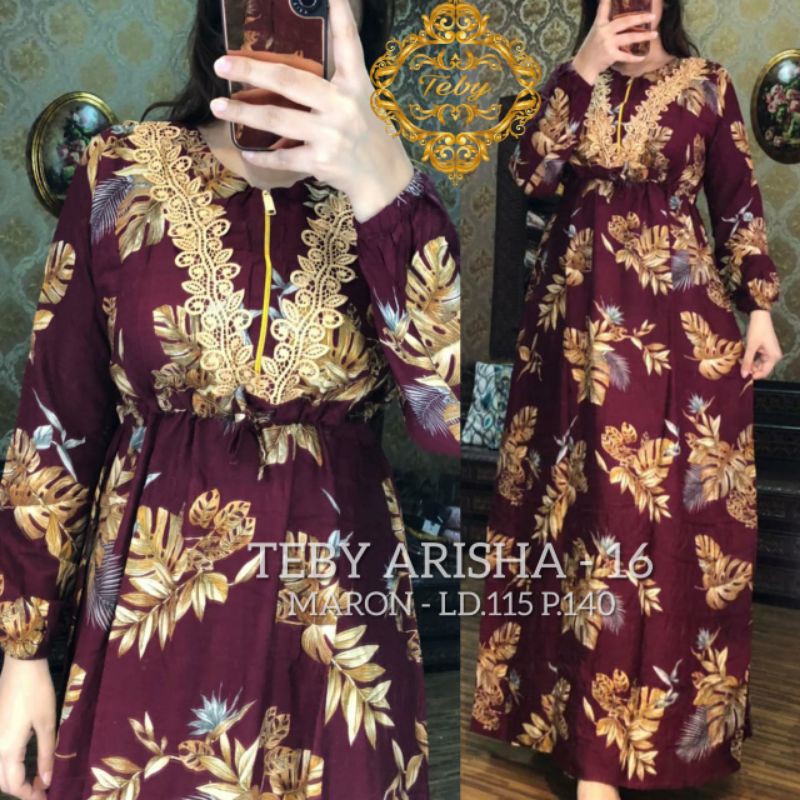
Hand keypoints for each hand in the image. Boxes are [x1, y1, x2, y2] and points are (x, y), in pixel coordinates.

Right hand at [0, 657, 55, 799]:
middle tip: (40, 789)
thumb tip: (45, 781)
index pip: (14, 784)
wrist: (21, 666)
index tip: (45, 797)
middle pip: (2, 781)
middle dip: (19, 790)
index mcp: (7, 749)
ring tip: (32, 779)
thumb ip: (45, 754)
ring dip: (11, 780)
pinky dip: (6, 767)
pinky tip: (21, 764)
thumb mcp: (47, 723)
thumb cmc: (37, 692)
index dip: (29, 795)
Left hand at [209, 0, 412, 221]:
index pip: (348, 44)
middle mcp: (342, 105)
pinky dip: (263, 157)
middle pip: (289, 81)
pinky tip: (248, 153)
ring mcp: (330, 135)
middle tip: (221, 64)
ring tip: (218, 107)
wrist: (383, 180)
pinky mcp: (321, 162)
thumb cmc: (368, 136)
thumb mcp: (361, 100)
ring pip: (277, 119)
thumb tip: (295, 66)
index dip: (341, 15)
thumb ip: (336, 81)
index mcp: (355, 85)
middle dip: (251, 71)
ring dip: (243, 113)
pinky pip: (283, 157)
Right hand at [572, 0, 657, 83]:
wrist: (583, 66)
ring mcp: (607, 43)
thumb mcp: (595, 33)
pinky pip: (626, 56)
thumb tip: (621, 19)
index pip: (603, 8)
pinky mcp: (610, 55)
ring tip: (654, 34)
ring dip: (643, 36)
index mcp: (599, 24)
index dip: (607, 0)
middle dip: (640, 18)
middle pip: (625, 22)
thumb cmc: (591, 49)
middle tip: (652, 16)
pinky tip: (642, 56)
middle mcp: (604, 32)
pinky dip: (635, 57)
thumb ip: (606, 25)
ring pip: (629, 37)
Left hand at [741, 309, 781, 379]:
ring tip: (741, 359)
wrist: (760, 317)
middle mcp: (774, 357)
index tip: (743, 374)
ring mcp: (770, 353)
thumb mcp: (751, 347)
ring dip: (750, 364)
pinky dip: (751, 359)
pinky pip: (758, 359)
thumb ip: (747, 362)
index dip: (754, 375)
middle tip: (740, 364)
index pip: (764, 372)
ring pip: (759, 364)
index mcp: (773, 357)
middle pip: (762, 369)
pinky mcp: (766, 350)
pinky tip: (744, 357)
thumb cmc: (757, 331)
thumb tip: (744, 376)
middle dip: (751, 368)